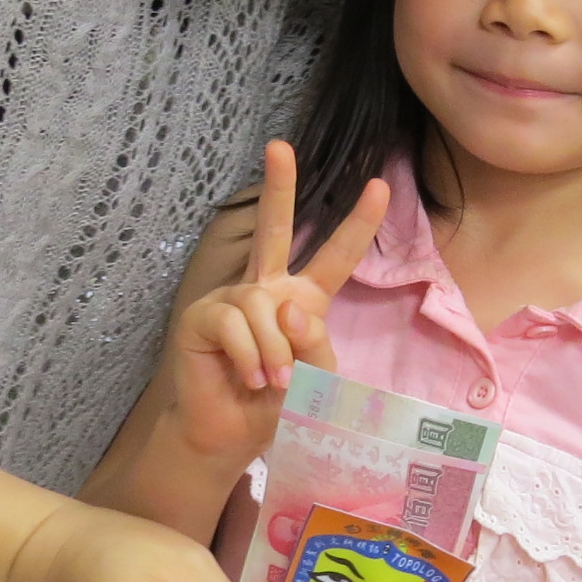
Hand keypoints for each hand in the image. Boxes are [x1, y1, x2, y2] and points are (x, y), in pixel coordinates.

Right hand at [167, 142, 387, 464]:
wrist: (231, 435)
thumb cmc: (276, 404)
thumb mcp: (314, 376)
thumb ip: (313, 342)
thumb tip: (285, 306)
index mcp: (302, 298)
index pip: (334, 256)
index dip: (358, 223)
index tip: (380, 185)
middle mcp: (266, 289)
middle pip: (275, 229)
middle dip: (279, 186)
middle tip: (281, 146)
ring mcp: (231, 298)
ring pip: (263, 307)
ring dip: (274, 352)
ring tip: (271, 381)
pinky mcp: (201, 316)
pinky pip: (235, 324)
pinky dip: (249, 357)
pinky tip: (247, 376)